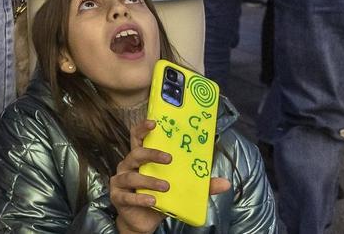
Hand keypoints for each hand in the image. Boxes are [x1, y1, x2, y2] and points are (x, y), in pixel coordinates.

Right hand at [112, 120, 231, 233]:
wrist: (142, 221)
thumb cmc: (158, 198)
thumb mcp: (179, 189)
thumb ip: (199, 185)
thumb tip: (225, 183)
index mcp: (140, 159)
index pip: (137, 138)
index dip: (142, 128)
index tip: (154, 123)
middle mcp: (128, 166)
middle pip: (135, 153)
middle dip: (151, 154)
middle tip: (169, 158)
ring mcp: (120, 181)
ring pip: (132, 176)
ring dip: (150, 181)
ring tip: (166, 187)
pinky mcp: (118, 197)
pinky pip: (128, 196)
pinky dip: (141, 198)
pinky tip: (153, 201)